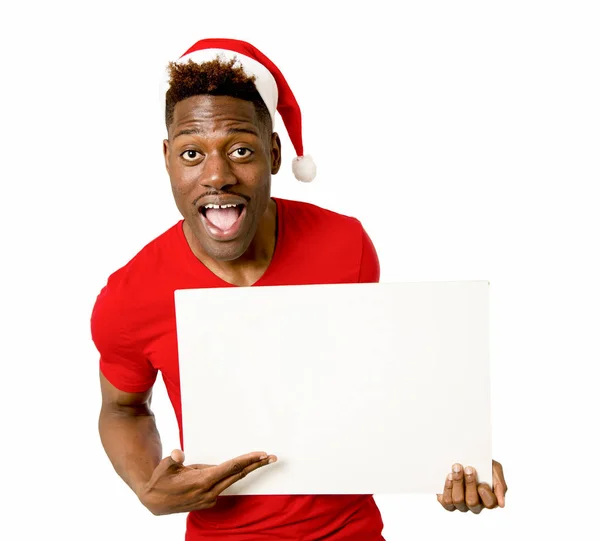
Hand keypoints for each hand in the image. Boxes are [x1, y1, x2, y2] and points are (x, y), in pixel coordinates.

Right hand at [138, 449, 276, 514]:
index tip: (261, 455)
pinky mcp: (208, 499)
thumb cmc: (160, 480)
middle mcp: (209, 491)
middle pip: (237, 475)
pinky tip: (241, 468)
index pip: (230, 468)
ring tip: (262, 460)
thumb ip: (172, 460)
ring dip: (248, 470)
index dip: (247, 460)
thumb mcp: (164, 468)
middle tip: (272, 457)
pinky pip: (225, 484)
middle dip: (255, 465)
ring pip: (233, 480)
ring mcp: (210, 497)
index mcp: (201, 482)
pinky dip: (235, 475)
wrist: (154, 502)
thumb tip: (178, 454)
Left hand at [436, 460, 506, 512]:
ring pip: (458, 501)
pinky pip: (446, 502)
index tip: (482, 483)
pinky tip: (448, 477)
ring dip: (456, 484)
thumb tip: (502, 505)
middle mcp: (475, 505)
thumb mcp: (495, 469)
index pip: (490, 503)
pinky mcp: (448, 502)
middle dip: (469, 484)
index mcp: (489, 499)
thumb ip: (500, 484)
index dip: (485, 494)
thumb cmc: (482, 464)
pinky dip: (447, 489)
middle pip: (472, 502)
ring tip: (454, 471)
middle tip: (465, 468)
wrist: (465, 457)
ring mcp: (461, 505)